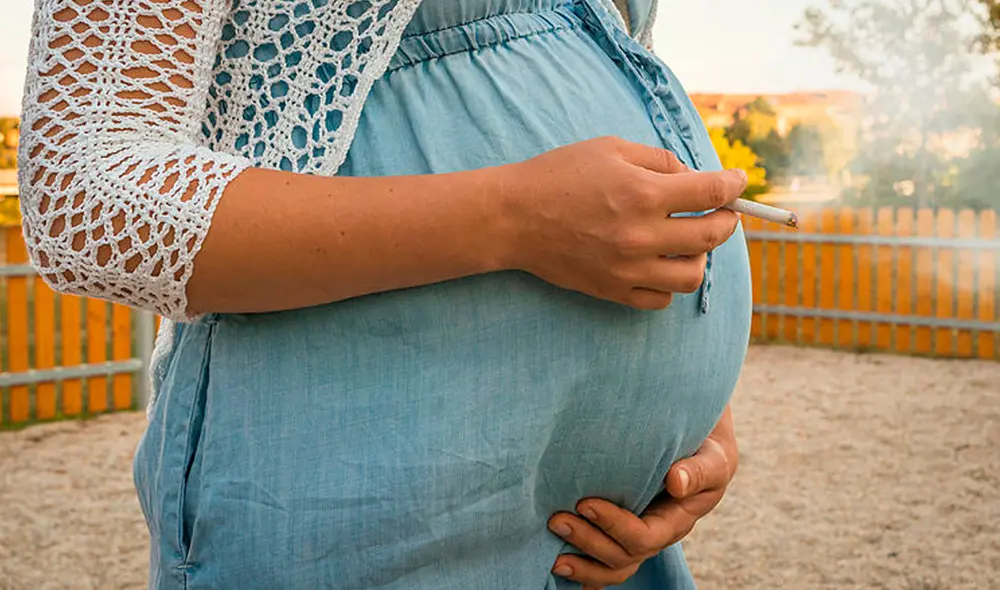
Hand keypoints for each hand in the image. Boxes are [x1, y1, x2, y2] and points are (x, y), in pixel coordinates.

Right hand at [498, 137, 744, 309]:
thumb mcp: (611, 148)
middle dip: (727, 221)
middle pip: (711, 236)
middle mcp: (641, 234)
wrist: (513, 216)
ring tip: (689, 243)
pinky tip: (662, 265)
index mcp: (643, 193)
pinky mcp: (612, 290)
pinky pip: (659, 299)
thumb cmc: (558, 174)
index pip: (712, 193)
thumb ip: (659, 160)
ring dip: (700, 257)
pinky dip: (670, 285)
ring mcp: (628, 267)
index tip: (739, 183)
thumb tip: (693, 177)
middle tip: (723, 213)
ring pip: (692, 276)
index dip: (735, 185)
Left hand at [547, 406, 738, 588]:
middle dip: (587, 542)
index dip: (613, 525)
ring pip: (613, 567)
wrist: (700, 450)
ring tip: (552, 559)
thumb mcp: (712, 459)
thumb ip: (698, 471)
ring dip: (582, 565)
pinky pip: (605, 563)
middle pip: (622, 556)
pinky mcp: (623, 533)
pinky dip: (584, 571)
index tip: (585, 503)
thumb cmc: (706, 452)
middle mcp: (656, 536)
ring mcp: (639, 538)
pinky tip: (556, 568)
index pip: (643, 536)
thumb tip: (676, 481)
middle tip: (555, 520)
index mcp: (676, 522)